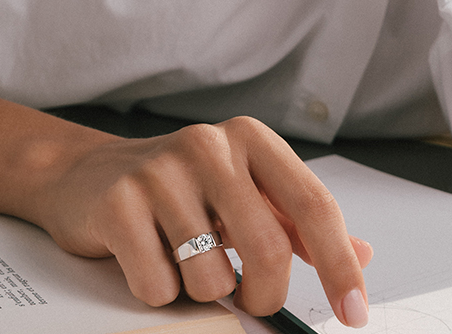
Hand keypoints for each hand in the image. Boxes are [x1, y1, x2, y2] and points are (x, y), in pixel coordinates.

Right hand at [30, 116, 372, 321]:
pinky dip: (159, 291)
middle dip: (263, 296)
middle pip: (267, 249)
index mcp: (251, 139)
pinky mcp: (120, 200)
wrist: (88, 175)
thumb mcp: (244, 193)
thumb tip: (363, 255)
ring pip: (211, 276)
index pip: (313, 204)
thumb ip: (297, 222)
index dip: (339, 264)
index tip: (354, 312)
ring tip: (183, 260)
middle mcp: (210, 144)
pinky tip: (148, 257)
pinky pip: (158, 285)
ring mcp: (162, 169)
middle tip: (249, 302)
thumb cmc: (180, 189)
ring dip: (202, 292)